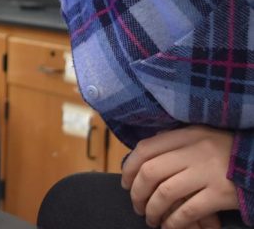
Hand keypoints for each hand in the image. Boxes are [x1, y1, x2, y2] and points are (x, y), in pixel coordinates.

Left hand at [121, 126, 238, 228]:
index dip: (129, 168)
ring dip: (152, 209)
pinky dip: (173, 221)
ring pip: (165, 193)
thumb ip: (175, 141)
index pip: (145, 148)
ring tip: (150, 219)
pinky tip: (168, 226)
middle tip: (136, 205)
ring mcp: (208, 172)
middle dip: (137, 192)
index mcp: (187, 134)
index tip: (125, 182)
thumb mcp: (202, 136)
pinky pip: (188, 211)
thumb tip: (142, 154)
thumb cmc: (227, 151)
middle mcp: (195, 150)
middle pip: (151, 172)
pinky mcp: (221, 194)